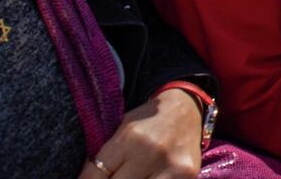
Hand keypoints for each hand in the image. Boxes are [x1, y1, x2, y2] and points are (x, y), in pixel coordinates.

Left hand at [77, 88, 201, 178]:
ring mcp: (171, 167)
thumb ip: (103, 158)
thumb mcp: (121, 130)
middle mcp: (150, 152)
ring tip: (128, 177)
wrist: (186, 108)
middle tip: (112, 176)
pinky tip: (146, 177)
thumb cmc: (147, 122)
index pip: (94, 177)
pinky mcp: (186, 176)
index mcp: (129, 137)